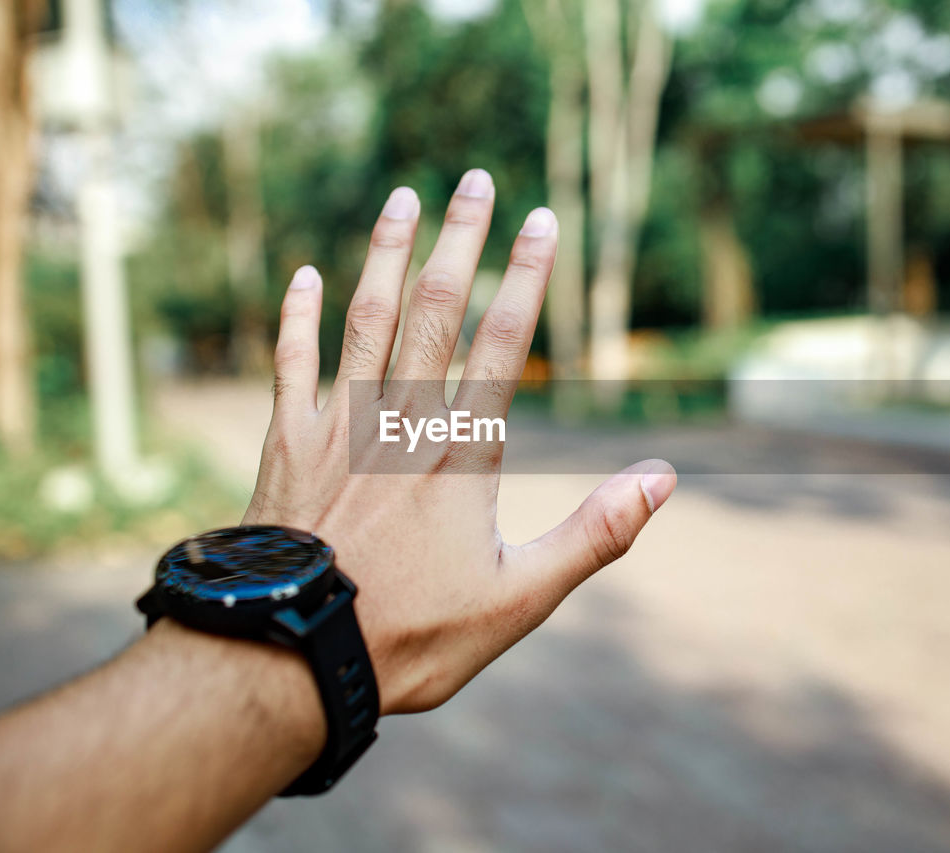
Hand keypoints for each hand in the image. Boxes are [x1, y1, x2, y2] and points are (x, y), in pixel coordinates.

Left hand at [242, 169, 675, 715]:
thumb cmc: (411, 636)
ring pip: (365, 320)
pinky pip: (289, 364)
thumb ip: (594, 535)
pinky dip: (295, 317)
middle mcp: (399, 423)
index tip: (541, 219)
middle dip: (460, 240)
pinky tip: (303, 274)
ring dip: (385, 256)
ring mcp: (336, 427)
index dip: (524, 276)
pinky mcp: (286, 445)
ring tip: (402, 199)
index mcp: (460, 453)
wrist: (294, 656)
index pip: (502, 343)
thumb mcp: (520, 599)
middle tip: (475, 179)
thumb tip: (663, 479)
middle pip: (436, 311)